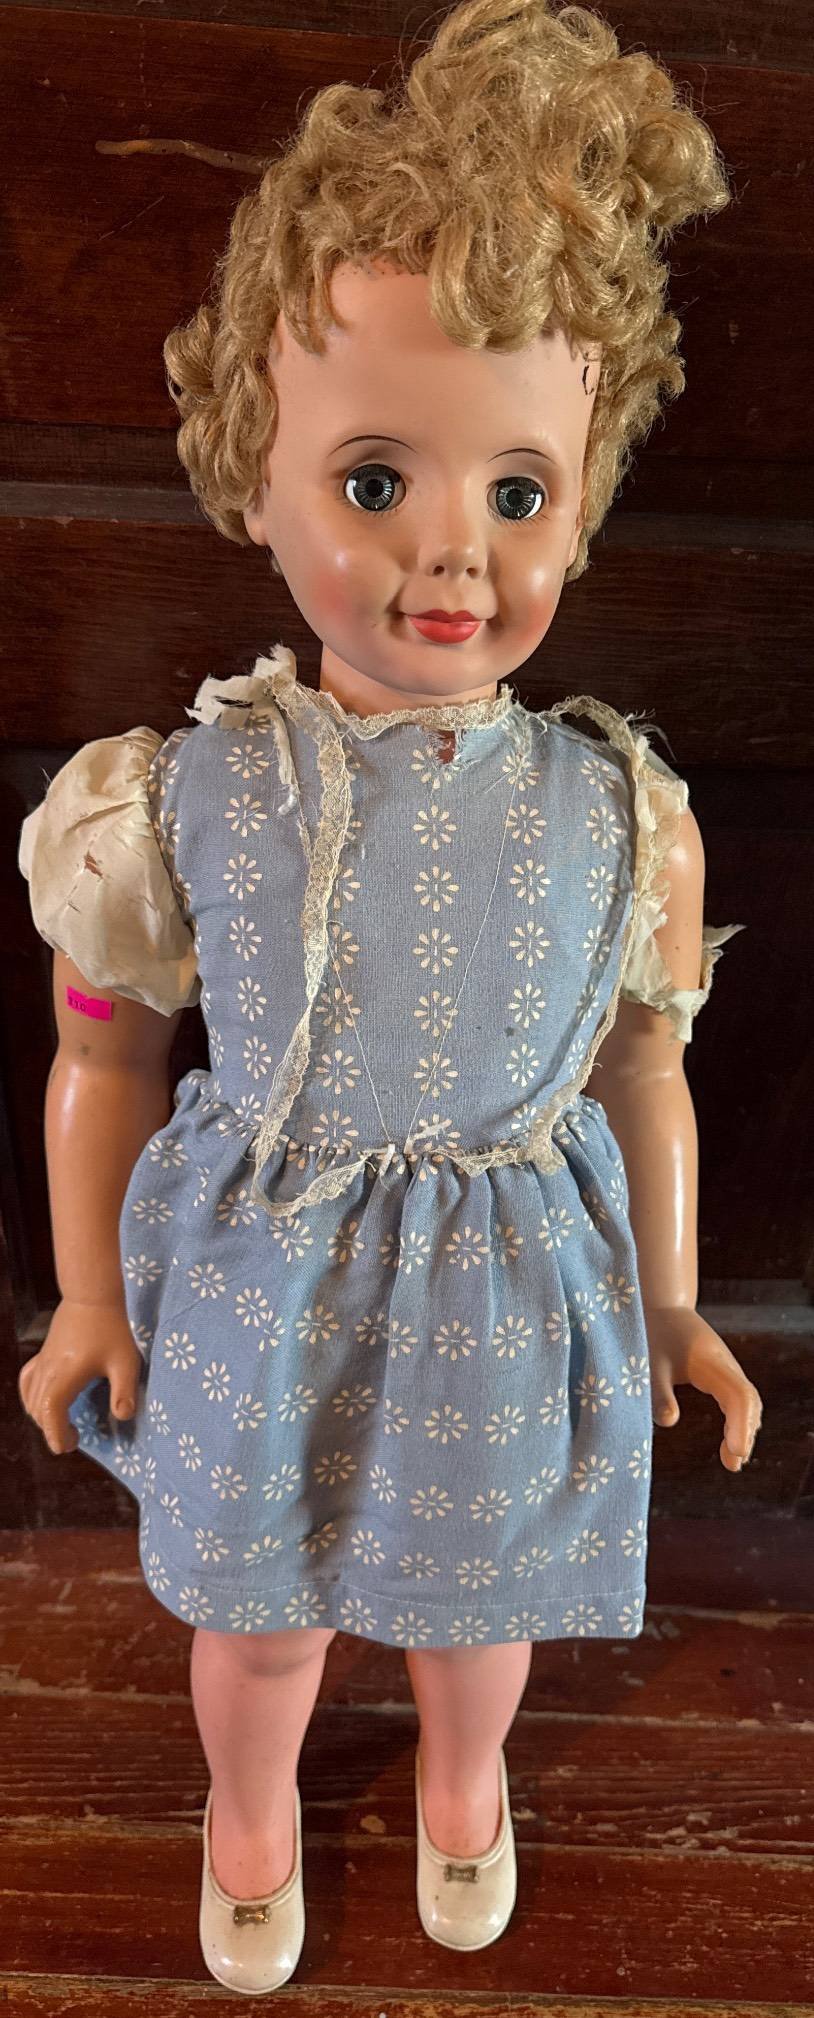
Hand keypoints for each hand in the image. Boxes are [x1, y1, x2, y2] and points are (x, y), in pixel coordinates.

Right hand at [18, 1298, 142, 1455]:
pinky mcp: (43, 1353)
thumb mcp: (125, 1362)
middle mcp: (48, 1371)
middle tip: (74, 1439)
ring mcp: (43, 1362)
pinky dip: (32, 1397)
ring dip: (43, 1416)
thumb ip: (124, 1391)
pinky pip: (27, 1382)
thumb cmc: (112, 1328)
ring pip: (31, 1398)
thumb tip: (123, 1417)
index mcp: (66, 1376)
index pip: (50, 1413)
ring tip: (63, 1423)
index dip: (55, 1434)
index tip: (67, 1447)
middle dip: (52, 1429)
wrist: (93, 1295)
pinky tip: (44, 1400)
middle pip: (39, 1410)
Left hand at [643, 1304, 762, 1472]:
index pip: (737, 1395)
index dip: (740, 1425)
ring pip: (747, 1402)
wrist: (660, 1306)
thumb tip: (669, 1421)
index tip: (736, 1452)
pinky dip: (738, 1422)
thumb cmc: (651, 1333)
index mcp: (710, 1361)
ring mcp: (726, 1368)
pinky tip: (730, 1444)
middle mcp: (725, 1364)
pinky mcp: (721, 1373)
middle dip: (744, 1433)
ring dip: (743, 1430)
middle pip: (748, 1401)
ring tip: (731, 1461)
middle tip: (732, 1465)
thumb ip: (657, 1391)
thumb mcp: (649, 1362)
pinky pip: (739, 1400)